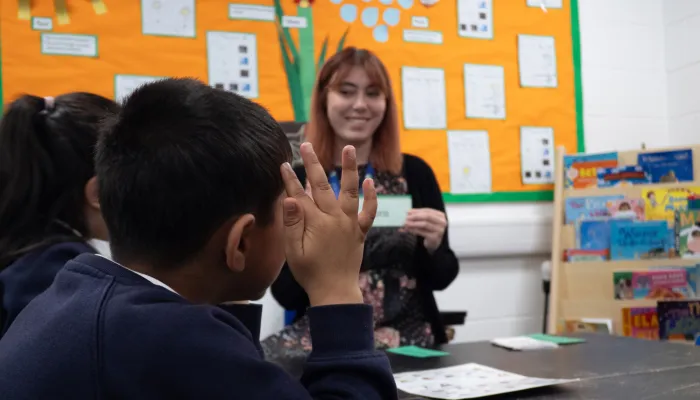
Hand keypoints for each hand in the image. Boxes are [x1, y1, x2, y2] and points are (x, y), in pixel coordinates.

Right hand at [280, 142, 376, 306]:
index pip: (299, 195)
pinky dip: (371, 196)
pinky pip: (369, 211)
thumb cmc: (311, 273)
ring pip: (349, 191)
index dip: (289, 179)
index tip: (282, 164)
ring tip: (348, 148)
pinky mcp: (360, 231)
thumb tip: (289, 199)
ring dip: (348, 168)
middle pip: (322, 185)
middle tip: (306, 145)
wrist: (336, 291)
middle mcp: (335, 218)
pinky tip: (370, 180)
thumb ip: (292, 225)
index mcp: (316, 223)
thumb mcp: (294, 252)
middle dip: (313, 164)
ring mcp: (350, 223)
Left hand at [403, 208, 446, 252]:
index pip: (428, 210)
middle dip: (415, 216)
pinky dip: (414, 230)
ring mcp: (439, 230)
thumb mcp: (426, 221)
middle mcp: (442, 222)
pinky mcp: (435, 237)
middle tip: (407, 217)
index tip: (408, 212)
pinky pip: (422, 232)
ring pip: (424, 224)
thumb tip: (409, 212)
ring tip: (406, 224)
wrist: (433, 243)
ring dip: (414, 223)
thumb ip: (419, 215)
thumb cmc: (429, 230)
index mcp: (441, 216)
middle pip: (427, 216)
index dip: (417, 211)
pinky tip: (409, 229)